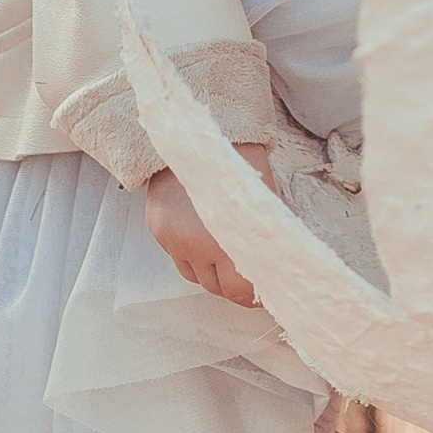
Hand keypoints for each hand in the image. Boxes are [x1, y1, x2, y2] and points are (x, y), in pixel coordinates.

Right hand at [144, 146, 270, 305]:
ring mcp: (175, 238)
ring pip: (196, 278)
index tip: (261, 292)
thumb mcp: (262, 205)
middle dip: (232, 284)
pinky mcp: (159, 231)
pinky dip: (191, 257)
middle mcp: (198, 242)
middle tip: (245, 274)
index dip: (252, 295)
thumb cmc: (239, 166)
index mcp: (229, 236)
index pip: (240, 290)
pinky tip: (201, 238)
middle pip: (216, 288)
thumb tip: (274, 272)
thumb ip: (262, 242)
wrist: (200, 136)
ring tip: (223, 254)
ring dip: (210, 273)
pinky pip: (178, 260)